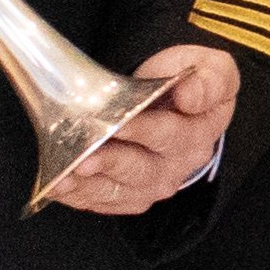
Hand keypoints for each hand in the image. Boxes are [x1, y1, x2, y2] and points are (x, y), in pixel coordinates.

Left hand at [44, 45, 241, 216]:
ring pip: (119, 190)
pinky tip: (58, 186)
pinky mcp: (131, 195)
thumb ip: (209, 80)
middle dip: (110, 163)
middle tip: (83, 159)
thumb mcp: (211, 68)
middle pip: (141, 168)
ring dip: (88, 186)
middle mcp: (178, 165)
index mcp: (199, 132)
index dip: (144, 129)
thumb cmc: (185, 80)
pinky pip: (103, 201)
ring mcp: (153, 183)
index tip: (120, 122)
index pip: (170, 133)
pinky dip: (78, 196)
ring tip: (62, 178)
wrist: (174, 98)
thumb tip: (190, 95)